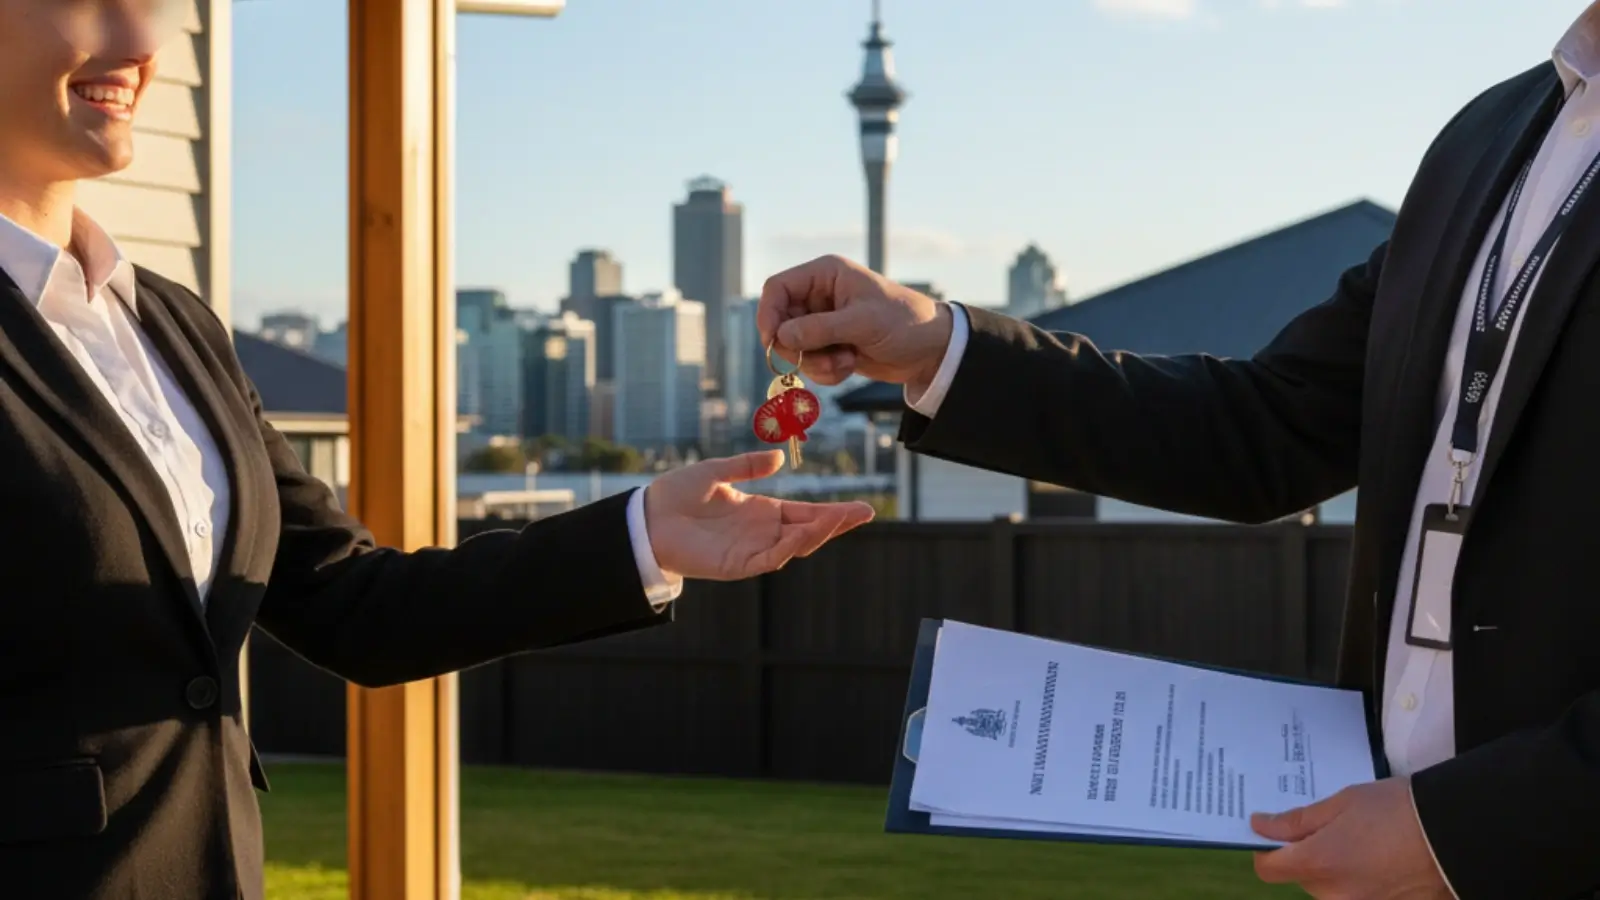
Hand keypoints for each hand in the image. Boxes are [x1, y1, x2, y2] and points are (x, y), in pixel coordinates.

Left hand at [643, 449, 874, 579]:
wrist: (646, 518)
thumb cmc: (677, 495)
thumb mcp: (716, 472)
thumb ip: (747, 466)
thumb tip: (779, 458)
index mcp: (761, 512)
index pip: (806, 513)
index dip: (833, 512)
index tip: (862, 508)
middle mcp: (762, 533)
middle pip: (808, 531)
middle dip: (836, 524)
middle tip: (863, 513)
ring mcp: (751, 551)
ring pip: (794, 547)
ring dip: (817, 534)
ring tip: (839, 519)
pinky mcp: (736, 566)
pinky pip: (770, 560)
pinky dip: (789, 549)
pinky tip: (804, 535)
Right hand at [757, 254, 952, 387]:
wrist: (930, 350)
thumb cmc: (904, 322)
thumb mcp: (862, 323)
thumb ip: (820, 329)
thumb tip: (781, 336)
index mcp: (825, 275)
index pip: (777, 288)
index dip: (769, 314)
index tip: (773, 341)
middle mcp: (819, 296)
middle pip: (780, 323)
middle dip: (798, 348)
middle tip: (821, 359)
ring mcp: (823, 323)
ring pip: (793, 348)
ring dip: (815, 363)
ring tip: (845, 361)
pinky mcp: (829, 346)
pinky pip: (809, 363)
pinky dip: (825, 371)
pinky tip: (849, 365)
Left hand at [1251, 777, 1452, 898]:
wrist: (1456, 834)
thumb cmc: (1395, 810)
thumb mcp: (1342, 803)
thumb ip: (1298, 820)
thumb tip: (1261, 826)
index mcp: (1318, 864)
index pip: (1269, 870)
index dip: (1266, 850)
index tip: (1275, 832)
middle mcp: (1334, 894)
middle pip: (1301, 878)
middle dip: (1305, 854)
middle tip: (1327, 826)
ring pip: (1329, 888)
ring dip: (1332, 868)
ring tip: (1358, 839)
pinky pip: (1356, 895)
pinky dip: (1358, 879)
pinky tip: (1377, 856)